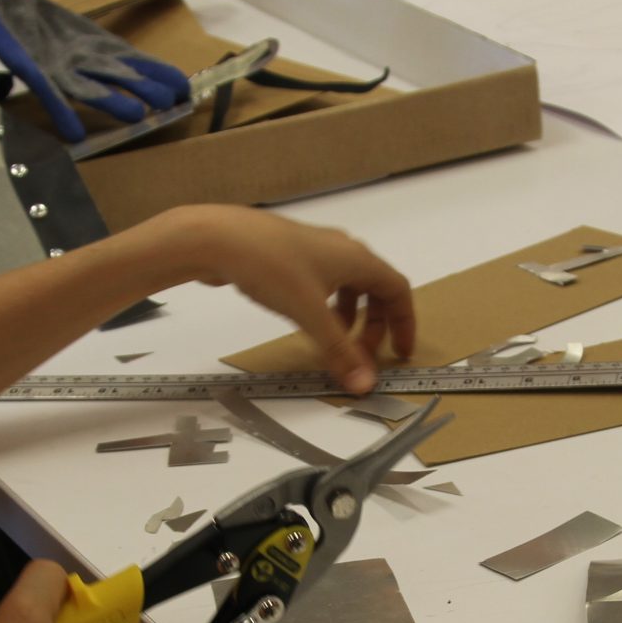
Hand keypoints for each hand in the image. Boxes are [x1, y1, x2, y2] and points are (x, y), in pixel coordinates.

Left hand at [160, 206, 416, 392]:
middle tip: (362, 356)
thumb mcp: (310, 314)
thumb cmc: (271, 266)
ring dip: (350, 317)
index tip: (399, 353)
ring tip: (335, 343)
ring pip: (347, 285)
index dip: (404, 323)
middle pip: (374, 288)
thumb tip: (365, 385)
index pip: (397, 289)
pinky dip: (326, 307)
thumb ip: (339, 352)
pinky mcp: (290, 255)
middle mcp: (341, 249)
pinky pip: (323, 283)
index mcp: (357, 258)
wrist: (218, 237)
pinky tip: (306, 321)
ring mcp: (314, 250)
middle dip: (374, 325)